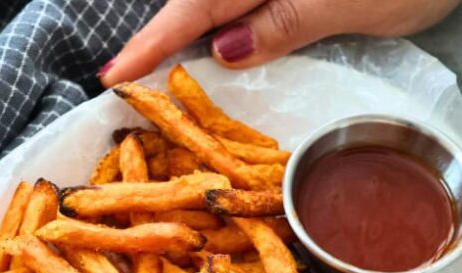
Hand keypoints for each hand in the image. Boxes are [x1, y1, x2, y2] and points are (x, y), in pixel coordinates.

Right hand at [99, 0, 459, 85]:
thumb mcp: (348, 1)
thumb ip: (281, 21)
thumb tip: (222, 50)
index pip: (197, 7)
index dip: (153, 44)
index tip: (114, 75)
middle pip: (199, 1)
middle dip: (162, 38)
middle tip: (126, 77)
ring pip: (220, 4)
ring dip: (188, 35)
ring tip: (155, 67)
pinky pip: (247, 7)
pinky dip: (224, 27)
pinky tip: (218, 48)